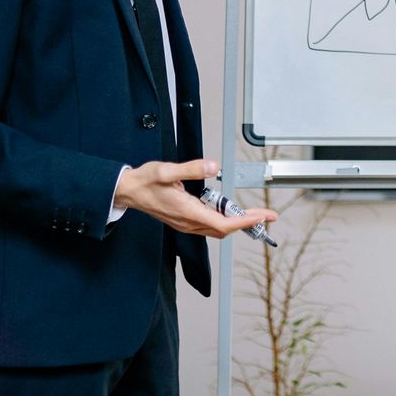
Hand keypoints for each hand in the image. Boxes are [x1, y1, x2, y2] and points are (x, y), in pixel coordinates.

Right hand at [115, 159, 278, 237]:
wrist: (128, 191)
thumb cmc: (145, 181)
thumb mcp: (167, 170)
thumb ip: (191, 168)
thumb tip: (213, 166)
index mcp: (187, 212)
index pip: (223, 223)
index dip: (245, 222)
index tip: (261, 217)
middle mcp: (188, 222)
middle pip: (224, 229)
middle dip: (248, 223)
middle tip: (267, 216)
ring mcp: (185, 224)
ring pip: (217, 229)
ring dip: (237, 223)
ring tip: (254, 214)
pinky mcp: (183, 221)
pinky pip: (208, 225)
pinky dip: (224, 221)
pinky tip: (229, 211)